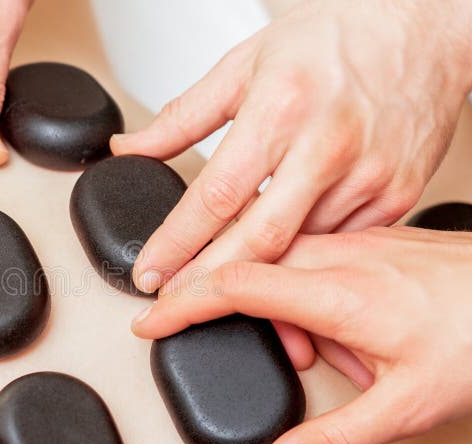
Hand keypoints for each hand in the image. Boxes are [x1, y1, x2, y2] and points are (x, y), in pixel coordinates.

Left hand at [112, 0, 471, 293]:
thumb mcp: (244, 64)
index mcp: (281, 110)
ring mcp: (367, 175)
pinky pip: (341, 244)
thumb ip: (182, 117)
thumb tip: (132, 149)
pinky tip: (279, 266)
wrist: (424, 24)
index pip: (216, 197)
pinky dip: (306, 261)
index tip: (149, 272)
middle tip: (173, 302)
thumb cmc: (337, 35)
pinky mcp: (397, 192)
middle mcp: (326, 147)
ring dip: (258, 276)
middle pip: (257, 241)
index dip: (176, 244)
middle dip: (207, 282)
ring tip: (221, 285)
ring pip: (301, 251)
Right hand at [132, 226, 471, 443]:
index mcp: (338, 293)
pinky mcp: (372, 241)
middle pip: (248, 266)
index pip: (234, 286)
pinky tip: (350, 329)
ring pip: (281, 261)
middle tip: (266, 352)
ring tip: (330, 353)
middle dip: (233, 308)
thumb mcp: (407, 407)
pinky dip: (308, 294)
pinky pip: (314, 256)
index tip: (150, 320)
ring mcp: (356, 241)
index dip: (182, 304)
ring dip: (282, 308)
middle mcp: (340, 256)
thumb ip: (332, 439)